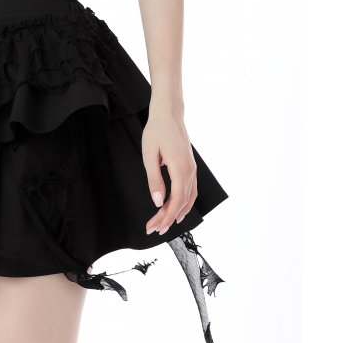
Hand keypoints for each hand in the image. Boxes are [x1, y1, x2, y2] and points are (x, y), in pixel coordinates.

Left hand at [142, 105, 197, 236]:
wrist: (169, 113)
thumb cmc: (157, 130)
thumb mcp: (149, 154)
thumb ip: (154, 179)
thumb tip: (157, 201)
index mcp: (180, 168)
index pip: (176, 201)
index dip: (166, 217)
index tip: (156, 227)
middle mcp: (190, 171)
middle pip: (182, 203)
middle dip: (168, 219)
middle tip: (154, 229)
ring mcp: (192, 169)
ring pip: (189, 198)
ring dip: (177, 213)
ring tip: (164, 223)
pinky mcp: (190, 166)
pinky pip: (191, 190)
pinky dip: (185, 203)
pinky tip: (178, 209)